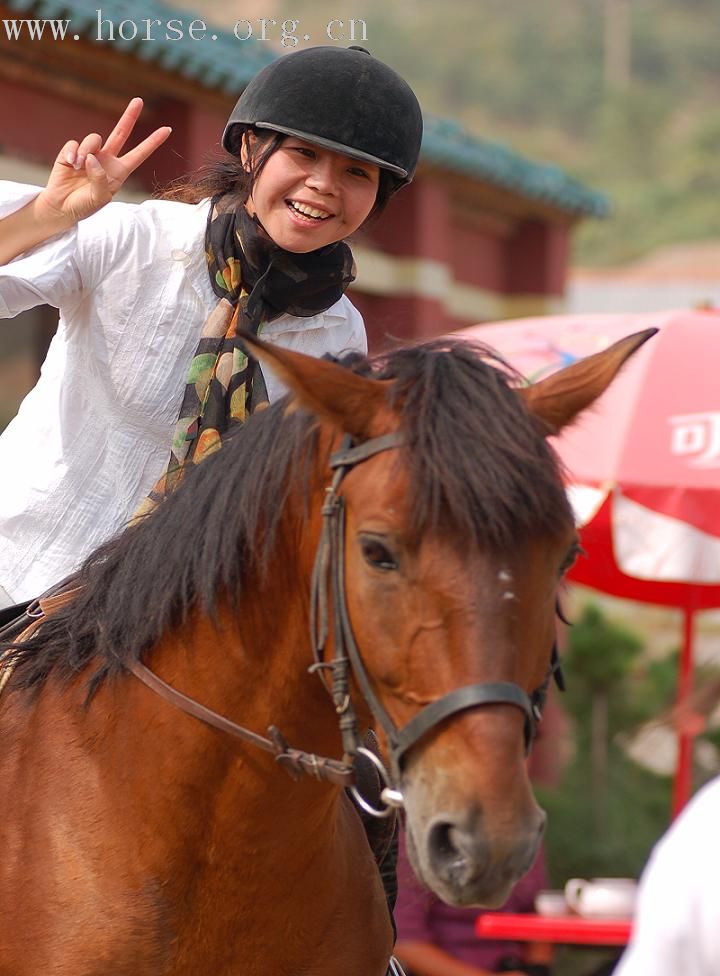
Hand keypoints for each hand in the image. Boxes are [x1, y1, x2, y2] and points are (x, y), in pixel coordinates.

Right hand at [34, 97, 170, 227]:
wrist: (62, 207)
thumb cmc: (84, 206)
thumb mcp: (99, 198)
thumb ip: (100, 179)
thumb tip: (92, 157)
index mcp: (119, 172)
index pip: (139, 154)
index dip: (152, 142)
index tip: (167, 130)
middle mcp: (106, 159)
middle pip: (121, 133)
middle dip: (130, 116)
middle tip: (139, 101)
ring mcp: (90, 154)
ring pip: (94, 139)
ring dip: (87, 150)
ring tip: (79, 167)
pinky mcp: (72, 152)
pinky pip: (74, 144)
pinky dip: (73, 152)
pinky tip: (71, 163)